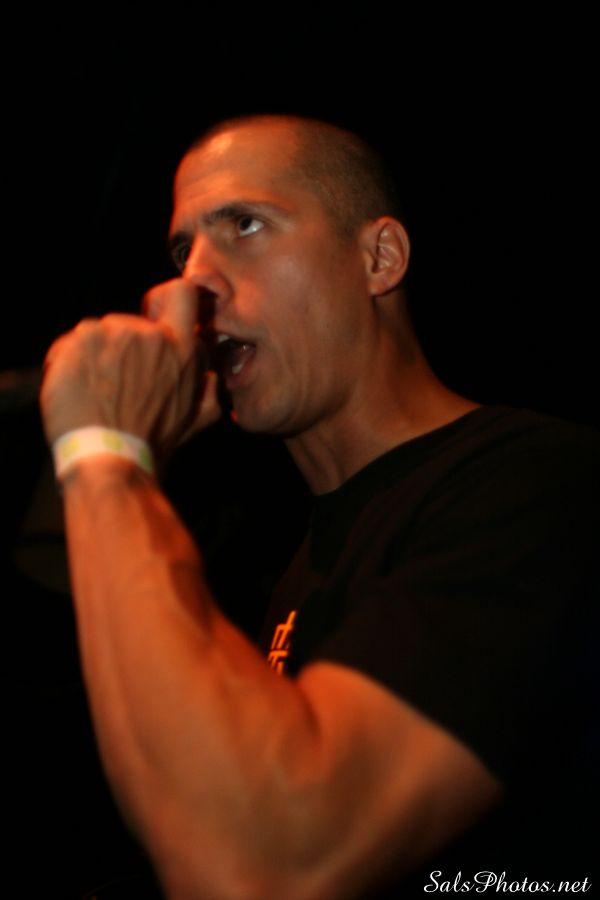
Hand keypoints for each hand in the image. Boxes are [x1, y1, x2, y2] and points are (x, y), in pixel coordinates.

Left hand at [40, 279, 220, 456]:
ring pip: (100, 333)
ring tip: (94, 391)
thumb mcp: (193, 422)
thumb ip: (208, 395)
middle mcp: (154, 335)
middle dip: (121, 347)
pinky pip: (71, 342)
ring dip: (94, 357)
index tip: (153, 316)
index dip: (165, 300)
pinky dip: (69, 362)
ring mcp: (118, 333)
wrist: (109, 456)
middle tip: (114, 380)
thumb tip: (212, 377)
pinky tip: (76, 389)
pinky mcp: (85, 337)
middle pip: (131, 322)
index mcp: (183, 351)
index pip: (182, 294)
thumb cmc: (149, 444)